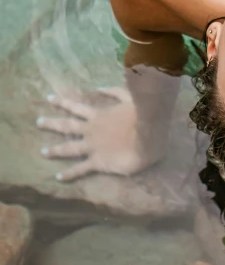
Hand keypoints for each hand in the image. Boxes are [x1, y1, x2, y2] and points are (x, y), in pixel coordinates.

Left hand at [36, 88, 166, 181]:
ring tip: (43, 152)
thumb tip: (99, 87)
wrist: (147, 134)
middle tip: (38, 122)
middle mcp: (91, 130)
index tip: (50, 98)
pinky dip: (69, 174)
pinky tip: (58, 177)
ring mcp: (93, 146)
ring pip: (69, 148)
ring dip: (55, 150)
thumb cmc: (140, 115)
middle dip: (52, 123)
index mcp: (99, 115)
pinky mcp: (98, 162)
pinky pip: (80, 169)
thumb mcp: (128, 97)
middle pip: (67, 126)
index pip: (77, 107)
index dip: (63, 103)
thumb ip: (115, 92)